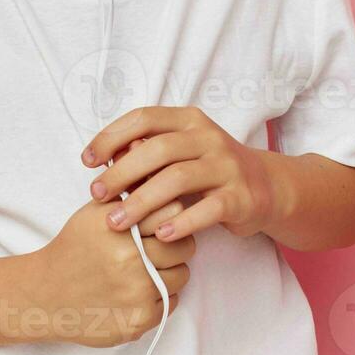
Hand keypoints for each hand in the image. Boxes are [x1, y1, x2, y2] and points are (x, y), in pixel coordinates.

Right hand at [31, 186, 194, 348]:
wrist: (46, 294)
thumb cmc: (74, 248)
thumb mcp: (94, 213)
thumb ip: (128, 198)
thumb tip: (163, 185)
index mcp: (120, 228)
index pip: (173, 212)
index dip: (170, 215)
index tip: (163, 221)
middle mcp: (130, 259)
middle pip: (184, 246)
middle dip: (176, 243)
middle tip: (162, 246)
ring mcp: (136, 292)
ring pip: (182, 275)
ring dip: (170, 271)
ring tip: (149, 269)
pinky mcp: (139, 320)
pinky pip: (172, 302)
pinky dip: (161, 296)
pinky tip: (140, 290)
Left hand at [82, 105, 282, 242]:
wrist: (266, 187)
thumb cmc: (209, 170)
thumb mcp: (181, 152)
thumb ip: (148, 152)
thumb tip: (104, 161)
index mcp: (189, 120)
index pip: (143, 118)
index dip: (111, 136)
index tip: (88, 160)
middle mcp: (208, 137)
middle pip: (158, 148)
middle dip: (122, 172)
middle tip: (97, 194)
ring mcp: (227, 166)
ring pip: (178, 179)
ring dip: (142, 201)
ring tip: (117, 222)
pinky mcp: (240, 197)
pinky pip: (207, 210)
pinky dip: (180, 223)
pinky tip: (159, 236)